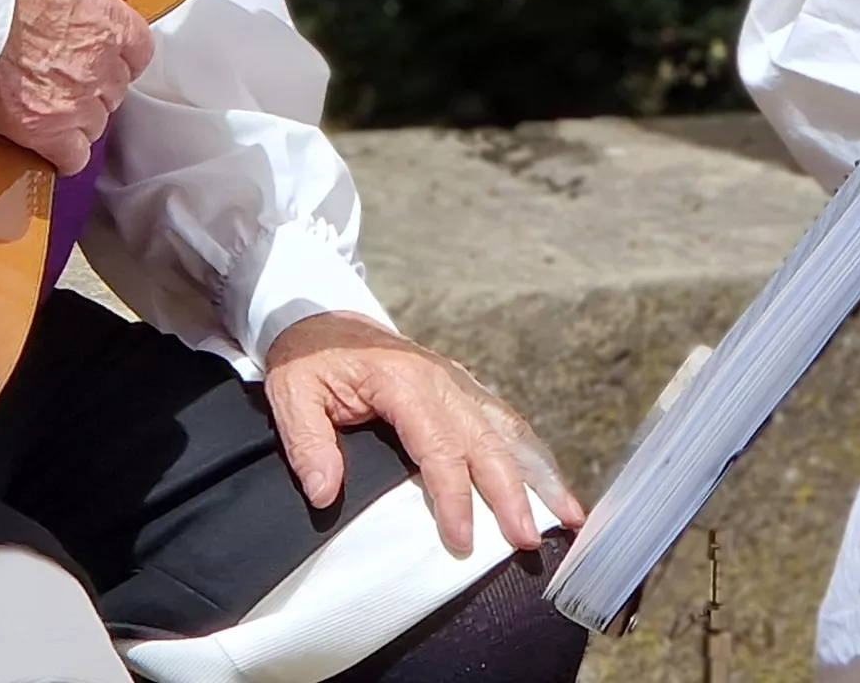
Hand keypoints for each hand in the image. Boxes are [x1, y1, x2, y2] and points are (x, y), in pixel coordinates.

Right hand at [0, 0, 154, 172]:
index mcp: (110, 21)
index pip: (139, 50)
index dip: (119, 50)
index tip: (97, 46)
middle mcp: (99, 65)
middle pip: (116, 88)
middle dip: (96, 81)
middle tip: (63, 69)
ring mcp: (70, 101)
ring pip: (96, 123)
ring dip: (79, 115)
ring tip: (50, 100)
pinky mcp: (36, 128)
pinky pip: (70, 157)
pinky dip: (63, 152)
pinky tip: (45, 137)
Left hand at [262, 312, 584, 558]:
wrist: (322, 319)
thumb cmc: (309, 359)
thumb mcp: (292, 395)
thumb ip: (309, 444)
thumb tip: (324, 493)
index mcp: (404, 381)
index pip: (439, 447)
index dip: (453, 497)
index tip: (461, 540)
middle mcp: (443, 380)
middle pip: (488, 443)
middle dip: (512, 495)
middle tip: (527, 540)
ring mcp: (459, 382)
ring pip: (509, 430)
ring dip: (540, 474)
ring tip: (568, 513)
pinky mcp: (464, 388)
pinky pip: (506, 421)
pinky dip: (532, 453)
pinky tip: (549, 482)